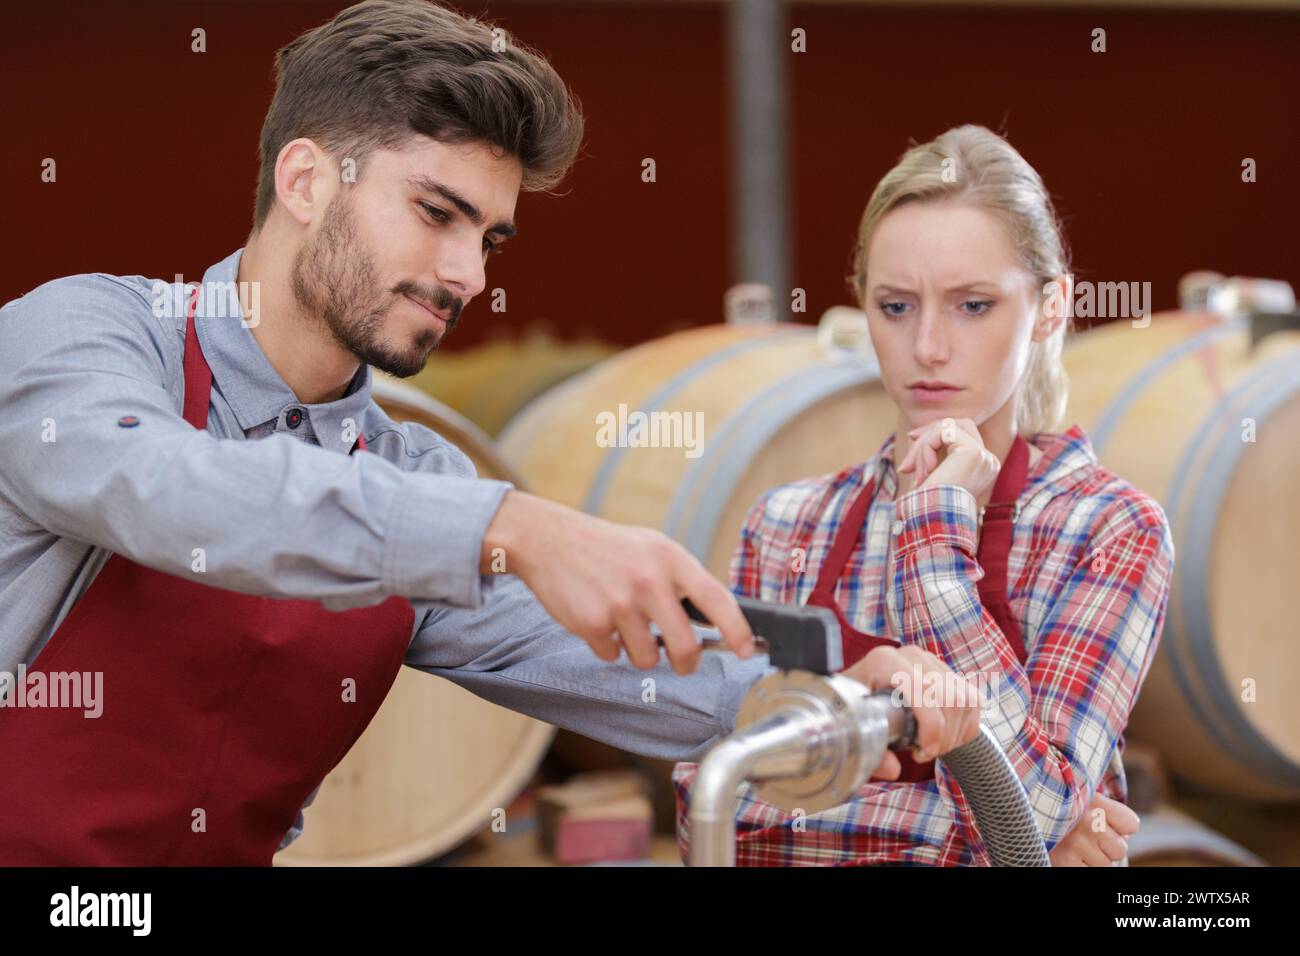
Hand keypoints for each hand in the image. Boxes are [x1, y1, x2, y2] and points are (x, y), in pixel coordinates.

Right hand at [480, 490, 755, 673]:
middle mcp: (649, 581)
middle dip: (686, 663)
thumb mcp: (653, 548)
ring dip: (639, 651)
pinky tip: (598, 619)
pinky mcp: (591, 623)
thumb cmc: (608, 547)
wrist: (549, 540)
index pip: (717, 599)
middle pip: (685, 647)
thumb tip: (715, 621)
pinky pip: (613, 655)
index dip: (738, 630)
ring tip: (625, 623)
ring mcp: (619, 603)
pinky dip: (608, 646)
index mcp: (670, 559)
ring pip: (647, 658)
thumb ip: (682, 580)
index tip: (748, 651)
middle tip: (682, 662)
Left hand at [840, 644, 982, 780]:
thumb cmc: (854, 713)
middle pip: (950, 698)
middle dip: (944, 736)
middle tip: (924, 753)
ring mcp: (932, 662)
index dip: (932, 726)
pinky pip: (973, 702)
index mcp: (884, 661)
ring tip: (932, 747)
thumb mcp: (854, 733)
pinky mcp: (948, 673)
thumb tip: (893, 769)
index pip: (924, 689)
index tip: (923, 753)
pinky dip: (964, 728)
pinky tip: (945, 738)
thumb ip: (871, 754)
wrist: (860, 695)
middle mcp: (911, 656)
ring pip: (965, 700)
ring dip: (954, 734)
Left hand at [897, 417, 999, 502]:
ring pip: (949, 426)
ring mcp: (984, 456)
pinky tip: (925, 470)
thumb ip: (927, 453)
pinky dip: (926, 447)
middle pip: (959, 424)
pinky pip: (944, 432)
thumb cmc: (925, 505)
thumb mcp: (927, 474)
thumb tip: (914, 434)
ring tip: (912, 468)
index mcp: (982, 468)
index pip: (962, 433)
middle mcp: (988, 461)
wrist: (930, 522)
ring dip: (923, 444)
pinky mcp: (974, 452)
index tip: (912, 437)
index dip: (936, 431)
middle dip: (930, 431)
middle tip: (910, 437)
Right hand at [1050, 793, 1138, 865]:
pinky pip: (1089, 872)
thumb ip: (1105, 810)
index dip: (1120, 827)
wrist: (1019, 810)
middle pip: (1120, 848)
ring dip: (1091, 858)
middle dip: (1105, 847)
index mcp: (1095, 801)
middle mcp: (1089, 821)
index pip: (1132, 824)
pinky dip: (1078, 866)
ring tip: (1072, 844)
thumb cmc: (1055, 805)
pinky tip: (1066, 853)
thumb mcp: (1079, 796)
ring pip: (1105, 864)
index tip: (1103, 822)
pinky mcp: (1067, 862)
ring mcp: (1078, 843)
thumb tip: (1124, 839)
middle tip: (1083, 835)